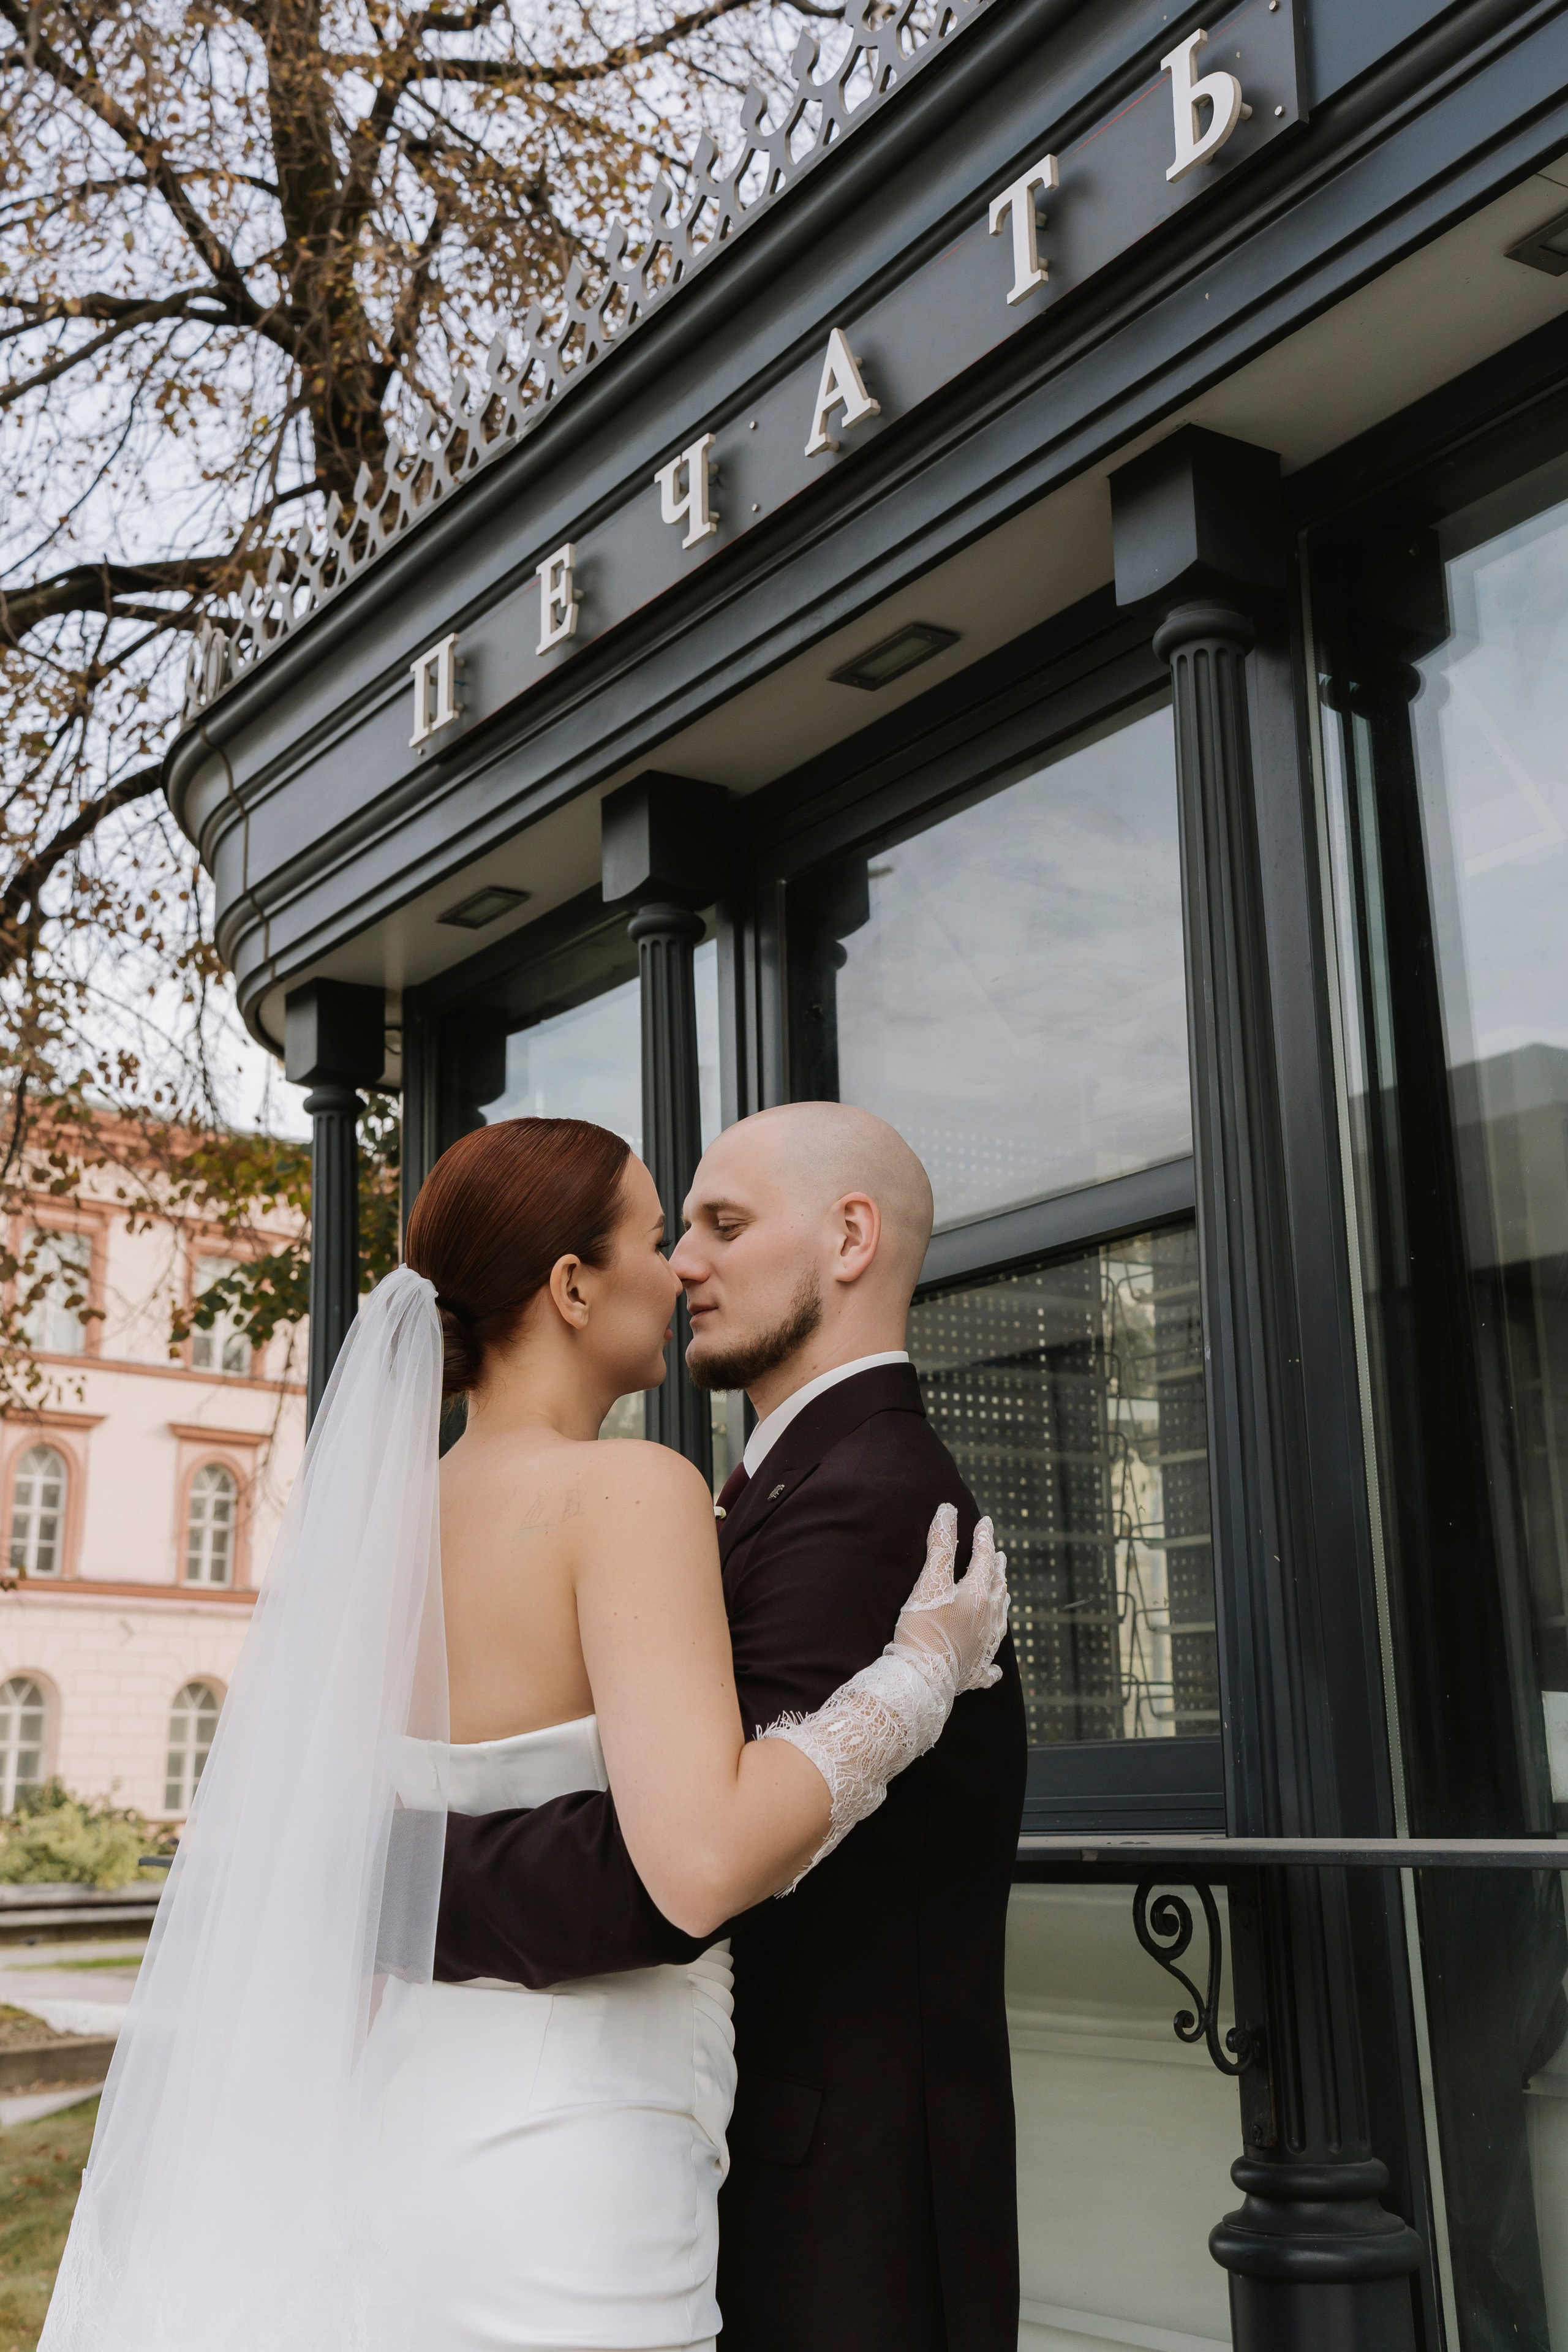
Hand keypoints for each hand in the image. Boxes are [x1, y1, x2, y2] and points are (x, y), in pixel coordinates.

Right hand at [888, 1503, 1008, 1695]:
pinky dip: (993, 1664)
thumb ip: (940, 1546)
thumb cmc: (924, 1629)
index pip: (984, 1559)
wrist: (923, 1678)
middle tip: (999, 1554)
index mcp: (977, 1595)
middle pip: (997, 1586)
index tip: (985, 1522)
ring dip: (1001, 1600)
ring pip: (1000, 1618)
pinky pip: (990, 1665)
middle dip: (996, 1567)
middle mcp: (988, 1619)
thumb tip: (948, 1510)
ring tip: (1002, 1591)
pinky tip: (996, 1668)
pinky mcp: (977, 1671)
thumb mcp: (930, 1583)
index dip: (984, 1539)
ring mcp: (985, 1646)